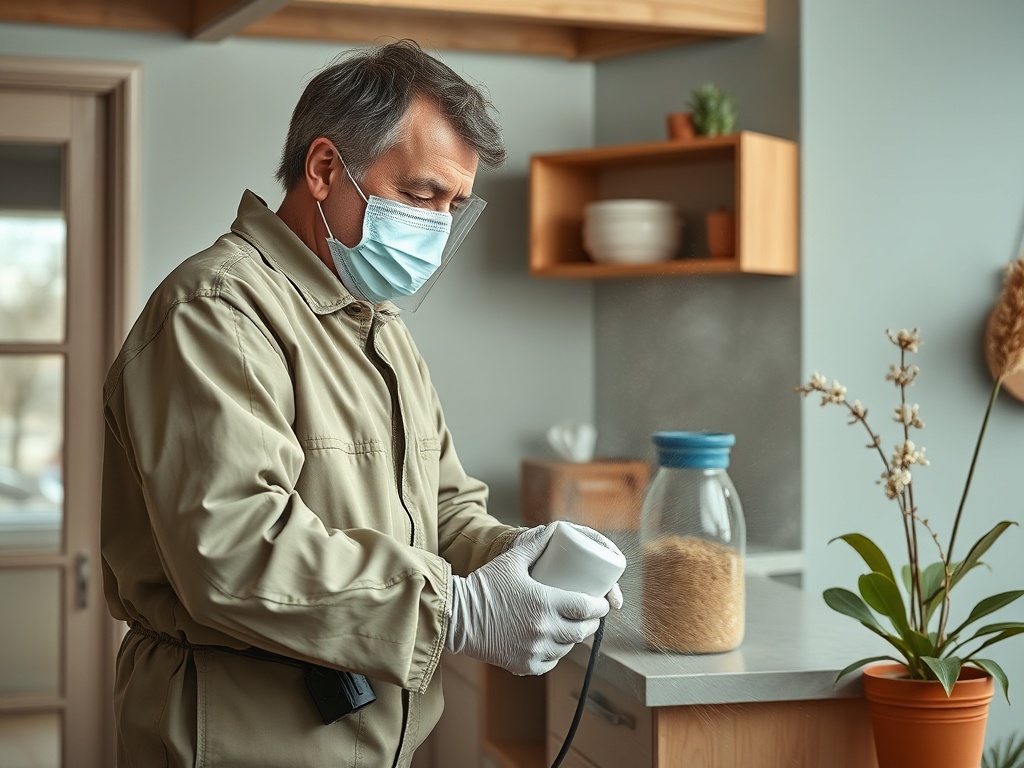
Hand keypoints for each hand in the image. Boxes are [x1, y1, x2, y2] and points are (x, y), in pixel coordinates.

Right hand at [445, 524, 609, 675]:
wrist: (457, 617)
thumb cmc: (483, 586)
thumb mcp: (511, 561)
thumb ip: (536, 544)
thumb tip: (556, 529)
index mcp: (545, 603)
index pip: (586, 608)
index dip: (600, 606)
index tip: (602, 602)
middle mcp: (543, 630)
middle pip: (582, 631)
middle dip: (592, 623)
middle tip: (590, 614)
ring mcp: (534, 651)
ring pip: (567, 648)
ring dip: (573, 638)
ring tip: (572, 626)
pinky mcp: (524, 666)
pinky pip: (550, 662)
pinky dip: (555, 652)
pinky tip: (552, 642)